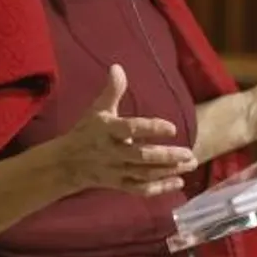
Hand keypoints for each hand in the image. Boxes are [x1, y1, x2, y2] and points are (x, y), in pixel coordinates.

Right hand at [57, 65, 199, 194]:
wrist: (65, 163)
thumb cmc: (86, 132)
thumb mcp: (97, 110)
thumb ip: (112, 91)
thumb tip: (118, 67)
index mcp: (107, 130)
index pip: (131, 129)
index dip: (151, 129)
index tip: (172, 128)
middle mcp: (112, 152)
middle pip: (141, 157)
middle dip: (166, 156)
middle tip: (189, 153)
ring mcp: (116, 171)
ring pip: (144, 174)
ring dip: (168, 170)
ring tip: (191, 164)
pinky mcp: (119, 185)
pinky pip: (140, 189)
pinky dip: (160, 188)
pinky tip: (179, 182)